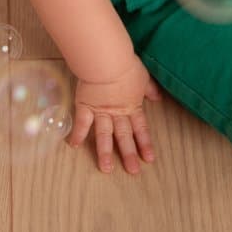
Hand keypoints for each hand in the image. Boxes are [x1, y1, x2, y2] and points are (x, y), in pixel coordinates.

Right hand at [67, 57, 161, 173]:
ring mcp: (100, 111)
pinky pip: (81, 123)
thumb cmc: (126, 65)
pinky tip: (74, 146)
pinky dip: (78, 134)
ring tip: (106, 169)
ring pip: (104, 135)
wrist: (107, 60)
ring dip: (105, 153)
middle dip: (128, 154)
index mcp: (132, 106)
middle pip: (124, 136)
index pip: (140, 128)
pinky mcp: (85, 106)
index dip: (145, 144)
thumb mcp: (143, 77)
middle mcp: (117, 113)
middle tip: (132, 171)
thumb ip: (149, 90)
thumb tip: (157, 98)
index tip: (149, 159)